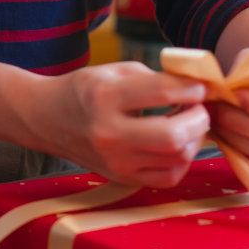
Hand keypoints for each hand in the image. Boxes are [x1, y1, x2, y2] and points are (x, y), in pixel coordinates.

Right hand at [30, 61, 211, 189]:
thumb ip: (156, 77)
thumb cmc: (85, 90)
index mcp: (105, 96)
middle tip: (200, 107)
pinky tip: (177, 144)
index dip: (192, 88)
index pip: (163, 92)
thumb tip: (198, 88)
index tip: (200, 86)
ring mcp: (115, 161)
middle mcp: (109, 133)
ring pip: (177, 159)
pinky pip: (168, 177)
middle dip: (199, 119)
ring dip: (194, 139)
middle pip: (173, 136)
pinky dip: (182, 160)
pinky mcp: (122, 177)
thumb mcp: (115, 71)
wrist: (47, 119)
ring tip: (189, 123)